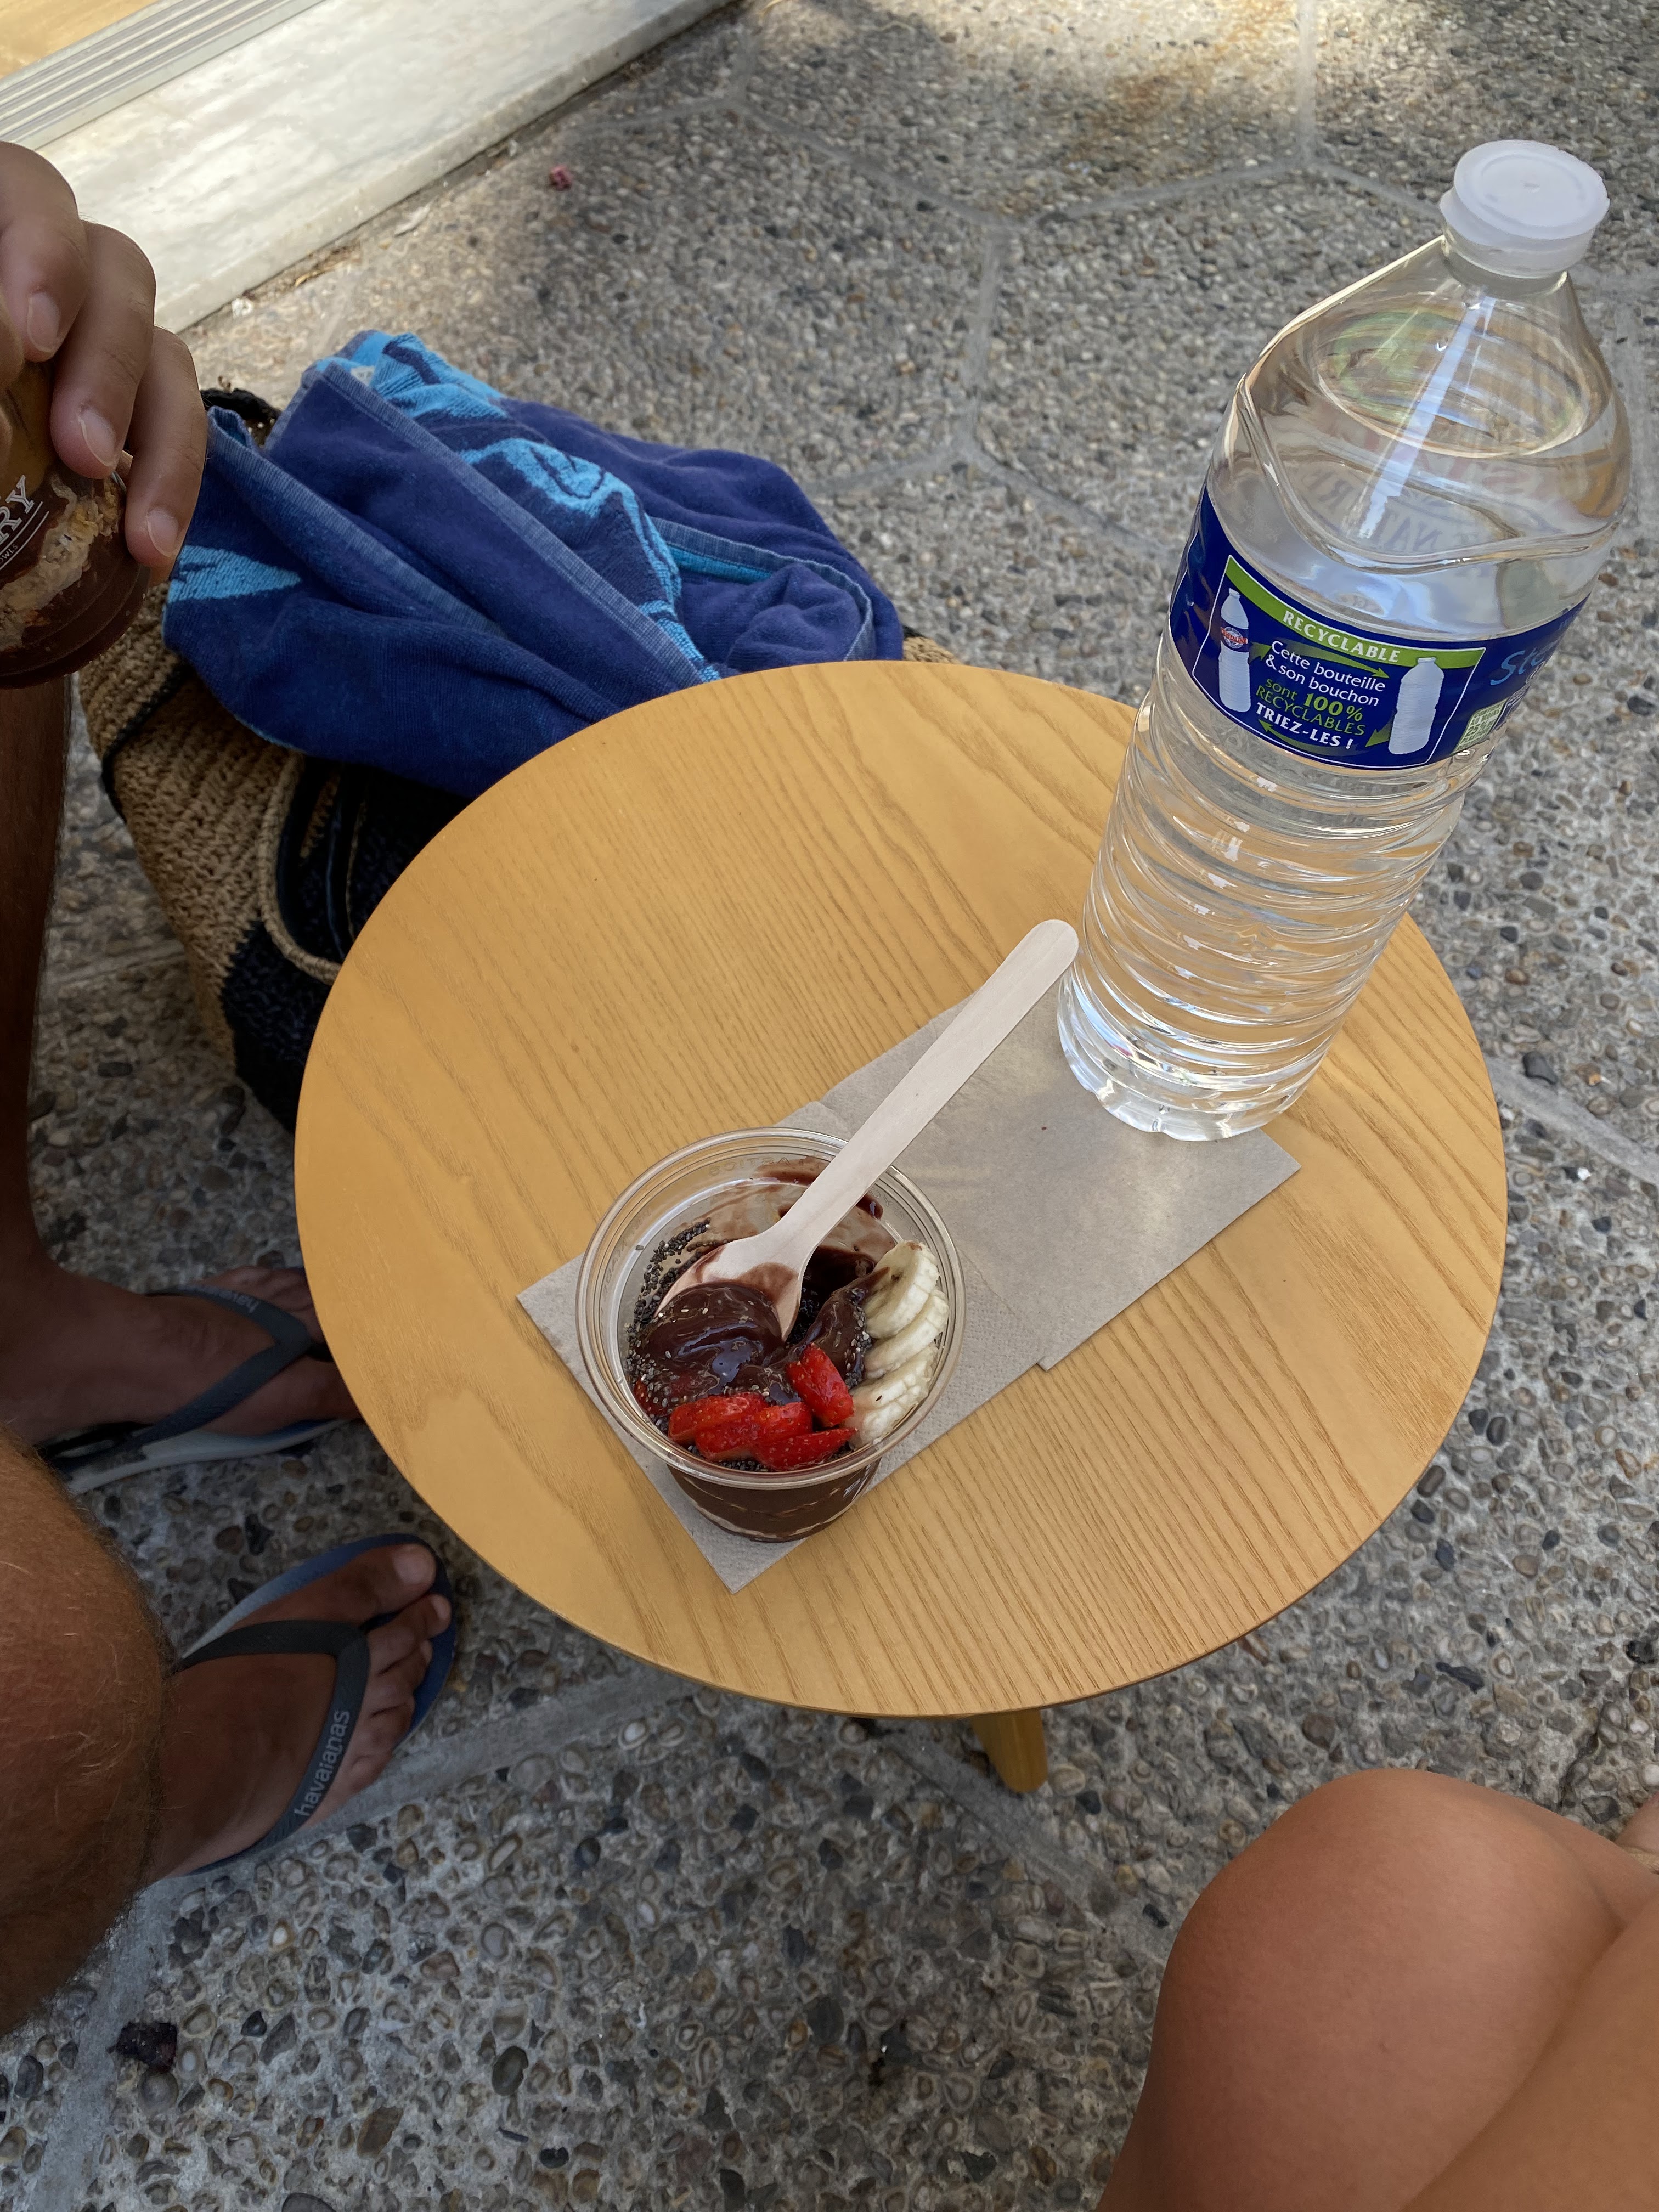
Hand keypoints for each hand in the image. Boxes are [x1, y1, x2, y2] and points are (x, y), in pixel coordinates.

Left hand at [0, 143, 203, 572]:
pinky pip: (176, 423)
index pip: (22, 192)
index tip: (30, 345)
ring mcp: (90, 340)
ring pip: (156, 345)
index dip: (43, 256)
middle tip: (81, 447)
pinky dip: (171, 481)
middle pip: (109, 266)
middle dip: (105, 362)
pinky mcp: (124, 409)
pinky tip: (153, 543)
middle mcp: (44, 275)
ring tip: (136, 525)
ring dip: (155, 436)